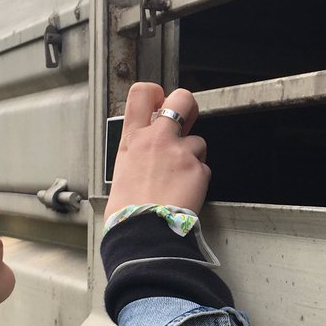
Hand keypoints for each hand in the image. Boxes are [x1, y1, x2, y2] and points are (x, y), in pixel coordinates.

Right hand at [105, 83, 208, 218]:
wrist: (143, 232)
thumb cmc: (128, 211)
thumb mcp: (121, 171)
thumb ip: (137, 153)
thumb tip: (145, 152)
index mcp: (132, 139)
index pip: (142, 94)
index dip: (156, 92)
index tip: (160, 101)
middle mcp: (156, 139)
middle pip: (181, 99)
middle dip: (188, 106)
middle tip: (187, 119)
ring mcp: (179, 152)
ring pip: (198, 141)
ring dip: (194, 156)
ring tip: (180, 178)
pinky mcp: (197, 169)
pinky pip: (204, 168)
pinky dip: (198, 178)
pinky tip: (186, 192)